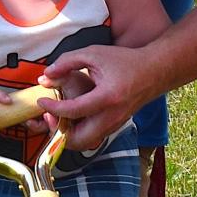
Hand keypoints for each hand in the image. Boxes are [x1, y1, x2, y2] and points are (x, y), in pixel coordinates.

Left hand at [37, 44, 153, 150]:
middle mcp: (112, 116)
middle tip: (50, 116)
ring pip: (86, 143)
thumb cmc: (125, 61)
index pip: (73, 111)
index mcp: (107, 97)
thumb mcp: (94, 54)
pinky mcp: (115, 126)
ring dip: (69, 134)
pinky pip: (93, 137)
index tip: (41, 100)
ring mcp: (115, 124)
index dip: (53, 107)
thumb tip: (45, 76)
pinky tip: (73, 115)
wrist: (155, 71)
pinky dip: (80, 131)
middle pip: (79, 140)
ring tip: (59, 116)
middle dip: (59, 133)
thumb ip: (66, 62)